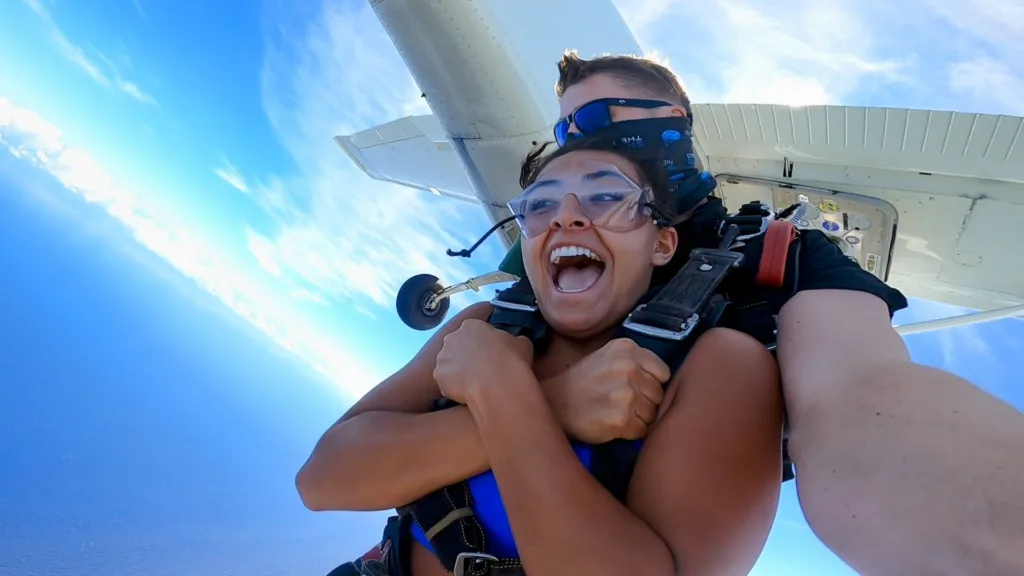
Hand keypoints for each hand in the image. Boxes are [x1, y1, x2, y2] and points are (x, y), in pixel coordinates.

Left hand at [434, 319, 533, 404]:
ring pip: (449, 364)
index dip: (482, 344)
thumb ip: (512, 340)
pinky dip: (453, 387)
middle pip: (457, 346)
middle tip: (480, 370)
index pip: (473, 332)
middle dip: (466, 356)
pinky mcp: (438, 376)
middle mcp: (452, 337)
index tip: (490, 355)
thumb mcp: (522, 343)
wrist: (497, 384)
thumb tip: (512, 343)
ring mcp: (442, 357)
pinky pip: (445, 381)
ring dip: (458, 371)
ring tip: (473, 384)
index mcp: (471, 325)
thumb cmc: (511, 360)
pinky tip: (466, 393)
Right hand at [546, 338, 669, 443]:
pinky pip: (641, 430)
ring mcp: (625, 393)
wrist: (555, 403)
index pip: (663, 373)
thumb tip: (665, 381)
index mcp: (627, 349)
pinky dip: (629, 432)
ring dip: (638, 418)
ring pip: (652, 414)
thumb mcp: (608, 357)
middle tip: (622, 403)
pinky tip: (612, 424)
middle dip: (645, 402)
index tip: (634, 388)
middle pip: (659, 394)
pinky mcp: (621, 418)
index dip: (651, 383)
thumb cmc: (584, 382)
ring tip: (616, 413)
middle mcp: (628, 368)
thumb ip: (636, 361)